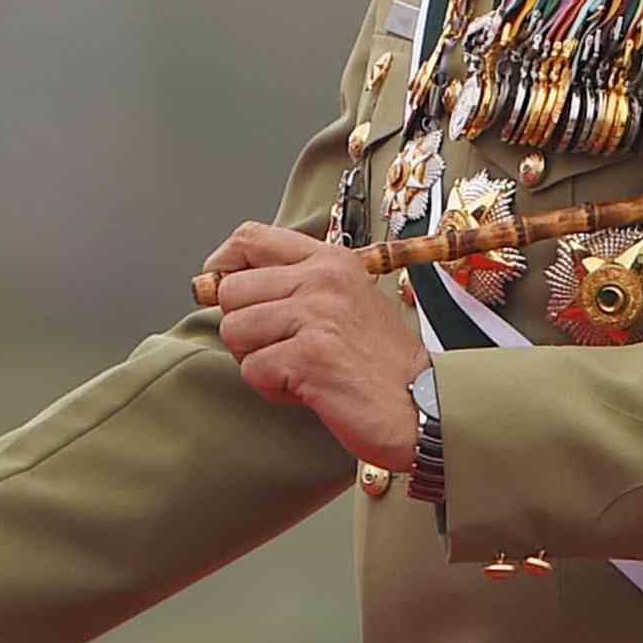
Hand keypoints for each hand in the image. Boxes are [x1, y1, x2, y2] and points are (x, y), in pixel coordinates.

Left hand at [201, 219, 431, 469]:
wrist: (422, 404)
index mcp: (331, 260)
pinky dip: (274, 389)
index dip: (223, 264)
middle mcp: (323, 279)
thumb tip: (219, 285)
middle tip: (280, 349)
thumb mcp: (344, 302)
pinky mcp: (309, 356)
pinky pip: (253, 370)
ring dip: (258, 361)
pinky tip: (309, 389)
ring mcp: (316, 316)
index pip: (251, 238)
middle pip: (231, 291)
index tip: (220, 288)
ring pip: (234, 331)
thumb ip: (294, 286)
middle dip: (243, 329)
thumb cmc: (379, 362)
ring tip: (299, 370)